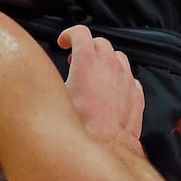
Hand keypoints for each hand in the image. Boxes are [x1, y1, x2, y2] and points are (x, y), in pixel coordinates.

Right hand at [58, 24, 144, 145]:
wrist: (105, 148)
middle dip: (87, 48)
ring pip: (117, 57)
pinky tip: (111, 90)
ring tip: (95, 76)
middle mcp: (109, 64)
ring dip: (105, 61)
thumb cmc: (79, 125)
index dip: (69, 34)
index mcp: (88, 60)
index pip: (80, 32)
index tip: (64, 44)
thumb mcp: (57, 97)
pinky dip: (119, 78)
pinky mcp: (136, 94)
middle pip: (99, 42)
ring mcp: (126, 78)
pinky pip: (129, 77)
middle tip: (75, 63)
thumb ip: (52, 80)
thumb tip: (43, 76)